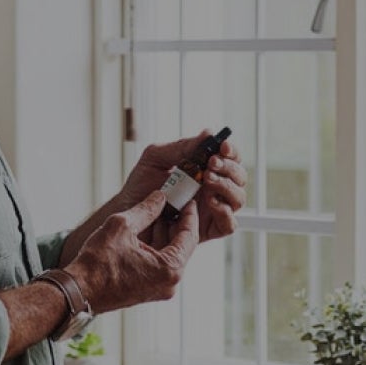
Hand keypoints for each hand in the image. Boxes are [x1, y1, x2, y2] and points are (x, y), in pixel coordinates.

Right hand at [64, 191, 198, 313]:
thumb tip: (160, 197)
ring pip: (169, 256)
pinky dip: (155, 248)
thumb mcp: (122, 225)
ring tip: (156, 214)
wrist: (78, 291)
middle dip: (175, 224)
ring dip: (164, 235)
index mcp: (170, 269)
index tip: (190, 200)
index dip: (190, 215)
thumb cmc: (97, 263)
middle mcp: (169, 283)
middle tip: (173, 203)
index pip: (190, 236)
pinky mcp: (147, 291)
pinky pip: (158, 265)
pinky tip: (146, 232)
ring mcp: (159, 290)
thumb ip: (146, 209)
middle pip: (181, 247)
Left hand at [119, 131, 245, 241]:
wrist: (126, 214)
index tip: (222, 146)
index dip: (231, 151)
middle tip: (211, 164)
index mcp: (204, 170)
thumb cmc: (140, 186)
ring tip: (207, 180)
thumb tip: (208, 133)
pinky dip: (225, 212)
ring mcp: (211, 211)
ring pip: (238, 199)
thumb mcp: (155, 159)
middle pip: (239, 177)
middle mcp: (212, 190)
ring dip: (227, 187)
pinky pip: (229, 225)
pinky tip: (210, 202)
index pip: (230, 158)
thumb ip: (181, 147)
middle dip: (229, 168)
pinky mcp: (207, 231)